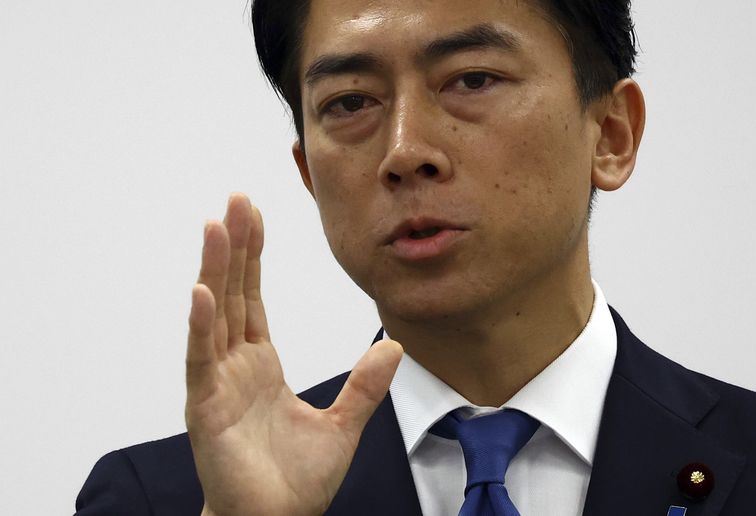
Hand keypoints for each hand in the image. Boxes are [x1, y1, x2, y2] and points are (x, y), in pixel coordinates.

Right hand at [185, 193, 402, 515]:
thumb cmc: (296, 482)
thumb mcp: (344, 425)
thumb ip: (365, 386)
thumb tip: (395, 347)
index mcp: (262, 365)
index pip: (254, 299)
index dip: (254, 258)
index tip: (255, 216)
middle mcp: (235, 366)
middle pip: (233, 294)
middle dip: (236, 247)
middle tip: (236, 200)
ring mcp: (217, 384)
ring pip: (214, 316)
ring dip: (215, 270)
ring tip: (217, 226)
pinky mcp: (206, 409)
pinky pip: (201, 361)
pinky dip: (200, 327)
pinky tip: (202, 292)